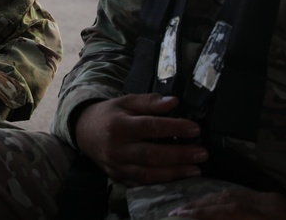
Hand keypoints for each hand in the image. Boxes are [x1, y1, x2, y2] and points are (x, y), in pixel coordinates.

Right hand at [74, 94, 206, 184]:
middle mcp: (116, 148)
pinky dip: (162, 182)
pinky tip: (178, 178)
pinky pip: (142, 183)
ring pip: (148, 174)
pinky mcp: (118, 177)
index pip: (150, 127)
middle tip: (202, 153)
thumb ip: (149, 102)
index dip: (174, 128)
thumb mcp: (125, 101)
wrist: (83, 132)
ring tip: (196, 169)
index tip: (195, 129)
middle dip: (179, 155)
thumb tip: (174, 102)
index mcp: (118, 126)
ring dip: (175, 173)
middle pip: (151, 155)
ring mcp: (116, 166)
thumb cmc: (109, 114)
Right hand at [169, 189, 285, 219]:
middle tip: (177, 211)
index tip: (178, 215)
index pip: (229, 210)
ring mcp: (277, 202)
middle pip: (229, 198)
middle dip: (201, 205)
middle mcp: (272, 205)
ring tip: (191, 209)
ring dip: (211, 201)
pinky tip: (216, 206)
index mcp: (269, 219)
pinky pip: (246, 196)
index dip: (201, 213)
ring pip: (236, 194)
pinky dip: (226, 200)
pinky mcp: (279, 203)